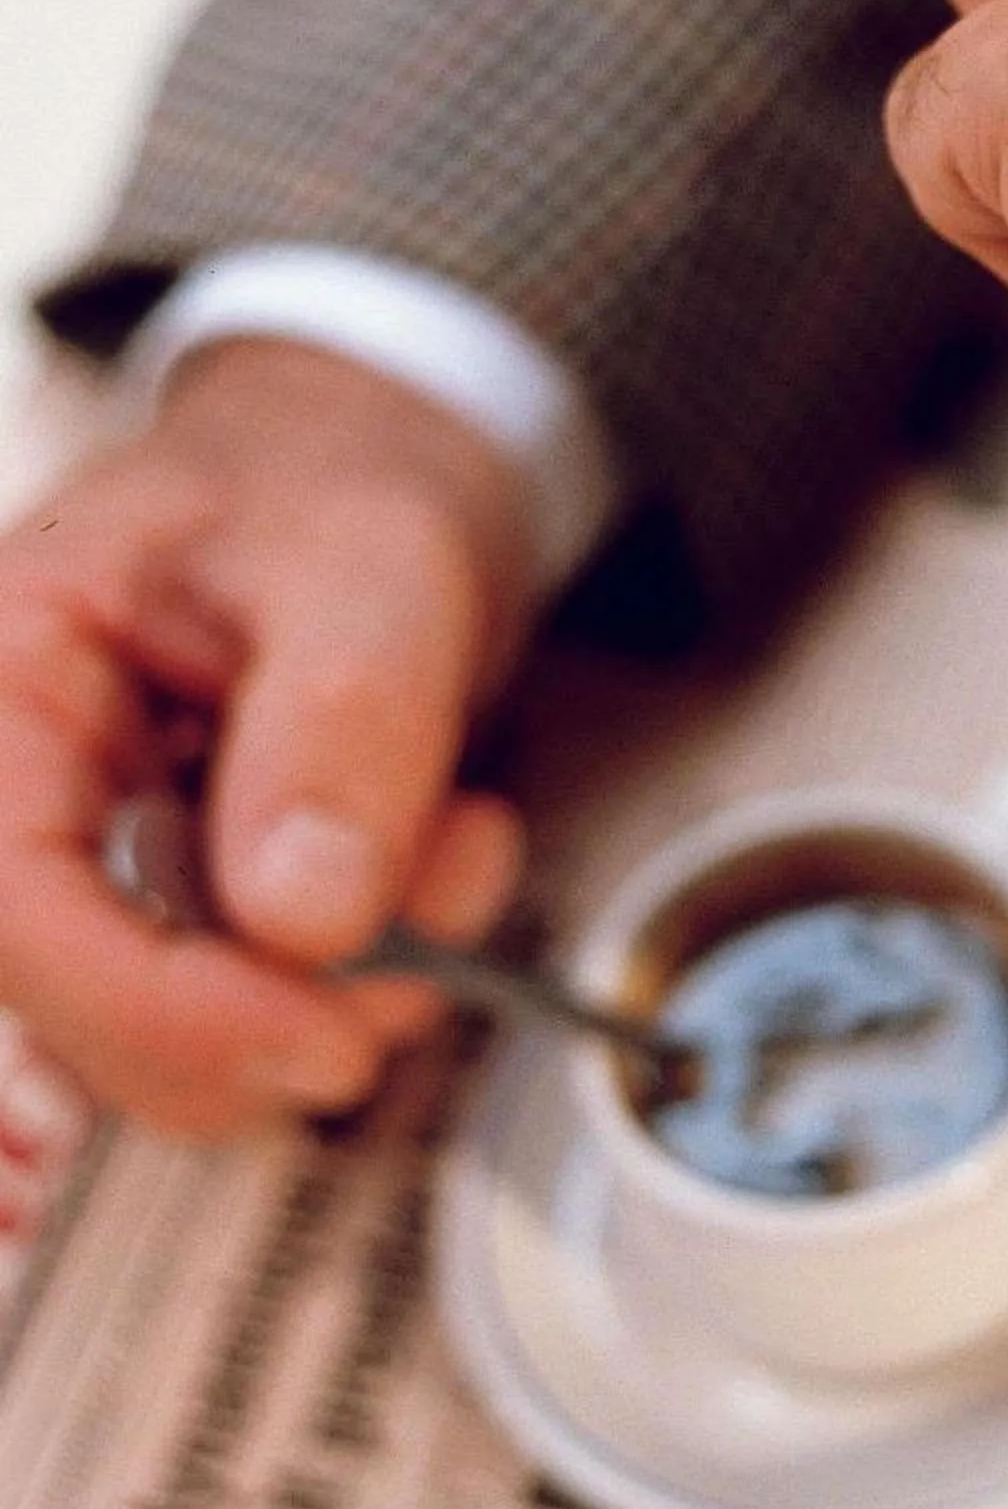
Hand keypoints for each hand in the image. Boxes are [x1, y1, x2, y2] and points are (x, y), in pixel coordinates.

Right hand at [0, 340, 530, 1132]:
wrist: (373, 466)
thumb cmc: (337, 479)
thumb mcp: (372, 559)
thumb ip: (340, 723)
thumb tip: (303, 922)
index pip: (13, 910)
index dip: (159, 1009)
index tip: (325, 1038)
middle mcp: (22, 801)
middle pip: (99, 1020)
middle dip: (295, 1004)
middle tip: (449, 889)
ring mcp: (106, 870)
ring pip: (202, 1041)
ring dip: (364, 980)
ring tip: (463, 835)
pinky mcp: (194, 912)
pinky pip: (275, 1004)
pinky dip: (385, 963)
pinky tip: (447, 852)